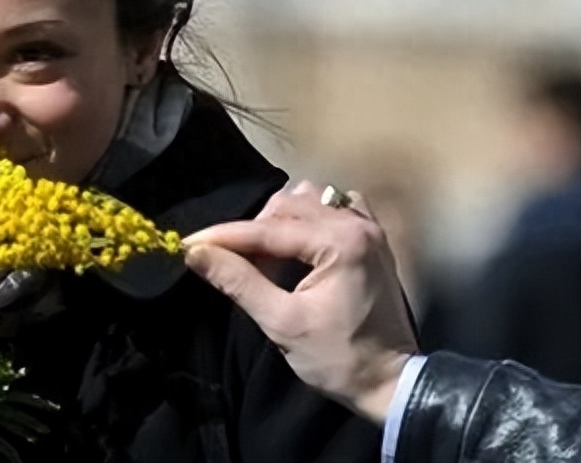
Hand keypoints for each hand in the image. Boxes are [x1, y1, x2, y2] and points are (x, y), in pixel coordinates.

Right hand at [183, 181, 418, 424]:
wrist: (390, 380)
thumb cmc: (338, 358)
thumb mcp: (282, 323)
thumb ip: (239, 282)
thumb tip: (197, 254)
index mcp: (339, 241)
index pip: (269, 229)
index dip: (225, 236)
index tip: (190, 244)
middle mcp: (357, 223)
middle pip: (288, 206)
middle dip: (253, 231)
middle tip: (230, 262)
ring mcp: (369, 227)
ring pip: (309, 201)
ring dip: (280, 222)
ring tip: (265, 258)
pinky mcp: (373, 238)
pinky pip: (334, 208)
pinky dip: (310, 219)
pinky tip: (298, 244)